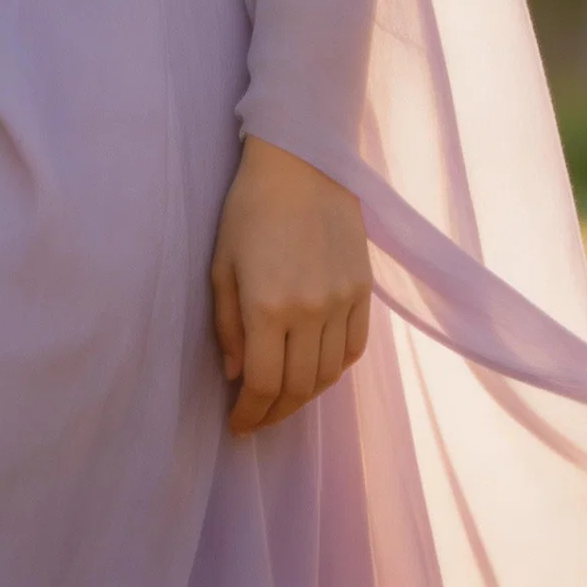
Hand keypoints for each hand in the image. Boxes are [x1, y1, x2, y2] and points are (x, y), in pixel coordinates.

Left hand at [210, 133, 371, 434]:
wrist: (303, 162)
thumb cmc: (250, 208)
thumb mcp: (222, 263)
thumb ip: (228, 325)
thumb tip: (235, 375)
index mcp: (267, 306)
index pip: (263, 384)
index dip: (250, 414)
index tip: (237, 425)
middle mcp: (309, 311)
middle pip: (298, 388)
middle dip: (275, 412)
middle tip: (258, 417)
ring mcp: (342, 301)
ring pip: (329, 375)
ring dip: (306, 395)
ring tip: (285, 397)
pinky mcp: (364, 289)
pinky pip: (354, 348)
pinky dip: (336, 368)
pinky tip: (318, 369)